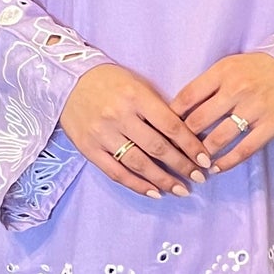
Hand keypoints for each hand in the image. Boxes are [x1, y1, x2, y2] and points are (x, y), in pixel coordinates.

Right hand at [61, 63, 212, 199]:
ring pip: (138, 163)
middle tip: (198, 178)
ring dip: (162, 180)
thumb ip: (158, 109)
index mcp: (136, 97)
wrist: (68, 81)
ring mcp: (102, 134)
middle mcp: (119, 116)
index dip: (191, 145)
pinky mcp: (89, 149)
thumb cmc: (110, 82)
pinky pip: (116, 173)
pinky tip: (154, 192)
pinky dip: (137, 185)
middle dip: (182, 165)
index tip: (205, 159)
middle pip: (157, 147)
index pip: (170, 126)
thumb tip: (185, 137)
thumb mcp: (137, 85)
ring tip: (180, 189)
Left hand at [172, 53, 273, 174]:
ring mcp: (254, 109)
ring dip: (202, 155)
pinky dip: (226, 163)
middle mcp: (236, 90)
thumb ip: (209, 84)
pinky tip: (216, 168)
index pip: (186, 98)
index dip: (171, 117)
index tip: (164, 130)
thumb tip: (182, 109)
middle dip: (183, 141)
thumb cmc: (263, 68)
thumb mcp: (233, 65)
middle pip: (197, 121)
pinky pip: (243, 150)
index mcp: (223, 72)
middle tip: (175, 153)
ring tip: (194, 163)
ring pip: (217, 139)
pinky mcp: (270, 126)